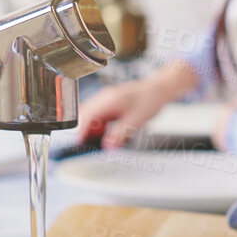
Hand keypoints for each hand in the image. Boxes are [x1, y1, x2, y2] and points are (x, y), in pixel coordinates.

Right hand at [77, 62, 196, 149]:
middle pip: (84, 118)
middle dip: (84, 133)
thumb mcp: (136, 120)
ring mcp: (104, 101)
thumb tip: (107, 146)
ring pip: (90, 119)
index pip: (85, 117)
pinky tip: (109, 135)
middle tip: (88, 147)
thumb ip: (120, 133)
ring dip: (92, 131)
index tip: (77, 145)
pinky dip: (99, 128)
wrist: (159, 89)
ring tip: (103, 142)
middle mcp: (102, 99)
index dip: (79, 133)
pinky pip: (98, 118)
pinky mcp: (108, 105)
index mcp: (107, 101)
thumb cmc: (150, 99)